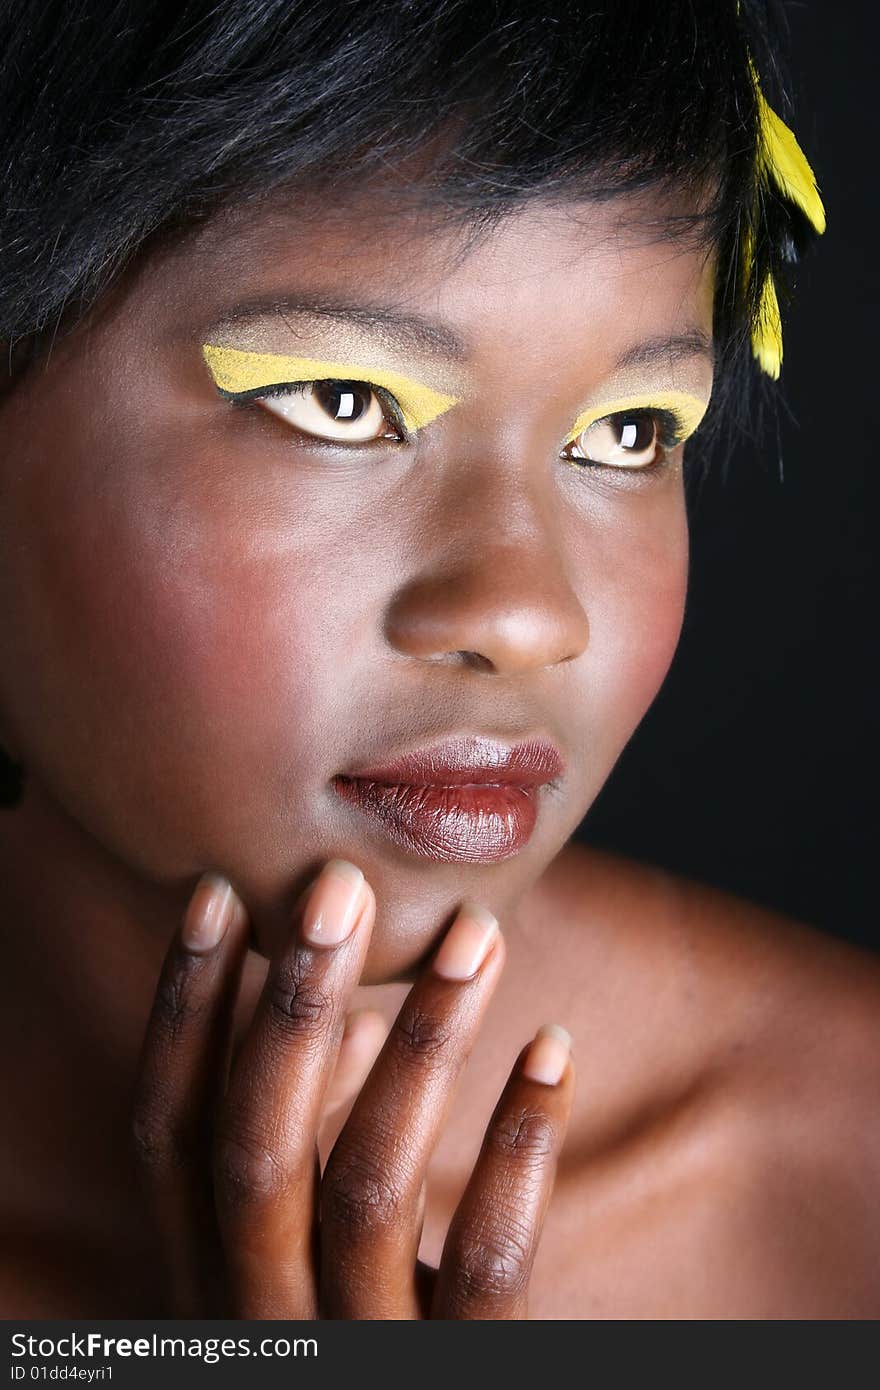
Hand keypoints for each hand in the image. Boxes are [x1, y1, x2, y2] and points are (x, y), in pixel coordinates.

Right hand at [130, 860, 574, 1317]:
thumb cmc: (370, 1324)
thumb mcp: (309, 1245)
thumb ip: (307, 1138)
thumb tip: (328, 1005)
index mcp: (210, 1281)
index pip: (167, 1136)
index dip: (181, 1015)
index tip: (214, 894)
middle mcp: (262, 1324)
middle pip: (254, 1153)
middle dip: (288, 1008)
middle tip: (339, 887)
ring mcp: (357, 1359)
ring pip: (368, 1187)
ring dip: (422, 1046)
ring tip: (478, 937)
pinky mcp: (458, 1382)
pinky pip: (490, 1267)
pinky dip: (520, 1147)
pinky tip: (554, 1047)